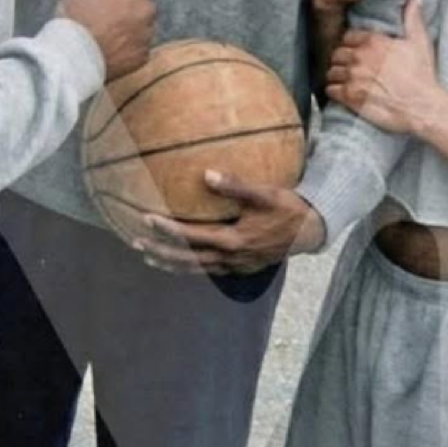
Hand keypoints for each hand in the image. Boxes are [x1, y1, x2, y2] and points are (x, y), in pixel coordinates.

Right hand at [57, 0, 154, 79]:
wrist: (77, 58)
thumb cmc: (75, 21)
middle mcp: (146, 10)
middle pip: (144, 5)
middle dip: (132, 8)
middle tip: (111, 15)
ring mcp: (147, 34)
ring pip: (144, 28)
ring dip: (133, 29)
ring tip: (111, 36)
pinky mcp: (143, 55)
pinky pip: (140, 48)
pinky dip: (130, 49)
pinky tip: (114, 51)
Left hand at [133, 170, 324, 273]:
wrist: (311, 232)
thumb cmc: (288, 209)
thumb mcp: (265, 194)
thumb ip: (236, 186)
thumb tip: (208, 175)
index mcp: (234, 241)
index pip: (192, 236)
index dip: (168, 229)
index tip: (146, 219)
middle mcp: (231, 258)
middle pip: (188, 259)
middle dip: (161, 251)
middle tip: (136, 243)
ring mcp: (237, 267)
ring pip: (197, 269)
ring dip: (172, 263)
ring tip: (150, 258)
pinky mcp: (242, 268)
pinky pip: (210, 270)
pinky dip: (191, 267)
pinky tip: (183, 261)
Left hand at [324, 0, 447, 136]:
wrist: (422, 106)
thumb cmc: (422, 75)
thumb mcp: (420, 42)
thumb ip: (413, 17)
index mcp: (373, 42)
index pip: (348, 37)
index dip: (351, 44)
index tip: (356, 50)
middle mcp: (359, 57)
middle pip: (337, 54)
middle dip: (342, 60)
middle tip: (349, 67)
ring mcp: (353, 77)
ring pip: (331, 72)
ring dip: (336, 76)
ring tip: (344, 80)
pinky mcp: (350, 97)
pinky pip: (330, 90)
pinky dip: (334, 92)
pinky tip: (342, 93)